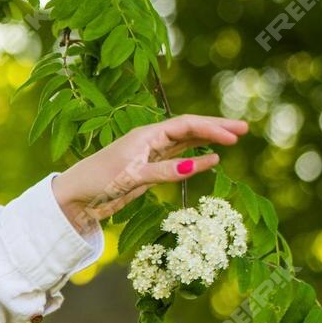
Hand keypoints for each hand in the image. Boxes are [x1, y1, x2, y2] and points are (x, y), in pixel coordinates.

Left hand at [51, 114, 250, 235]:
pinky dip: (196, 157)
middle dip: (216, 127)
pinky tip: (212, 157)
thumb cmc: (98, 180)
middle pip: (189, 129)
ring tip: (234, 136)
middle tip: (244, 128)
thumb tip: (201, 165)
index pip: (186, 126)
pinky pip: (178, 158)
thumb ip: (165, 171)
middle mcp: (150, 140)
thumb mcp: (132, 176)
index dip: (211, 129)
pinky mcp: (149, 169)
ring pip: (186, 142)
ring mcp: (151, 154)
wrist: (76, 196)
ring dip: (209, 138)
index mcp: (146, 135)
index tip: (235, 136)